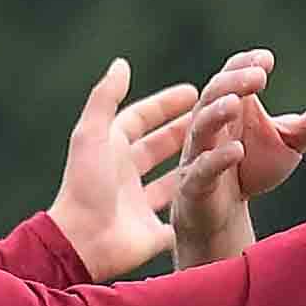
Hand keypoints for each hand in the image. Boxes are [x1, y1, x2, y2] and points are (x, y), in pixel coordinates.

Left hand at [44, 58, 202, 278]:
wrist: (83, 242)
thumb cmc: (86, 185)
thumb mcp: (93, 135)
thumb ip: (106, 98)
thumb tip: (122, 63)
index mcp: (111, 149)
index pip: (140, 118)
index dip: (164, 104)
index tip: (193, 92)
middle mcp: (125, 175)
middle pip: (158, 147)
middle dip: (182, 131)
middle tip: (214, 117)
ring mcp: (139, 204)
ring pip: (172, 180)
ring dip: (193, 165)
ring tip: (223, 151)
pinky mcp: (152, 232)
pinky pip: (177, 217)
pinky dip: (194, 207)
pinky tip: (219, 193)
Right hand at [171, 49, 305, 253]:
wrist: (223, 215)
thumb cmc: (251, 168)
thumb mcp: (288, 143)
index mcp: (230, 106)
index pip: (231, 75)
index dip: (245, 65)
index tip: (267, 60)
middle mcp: (209, 125)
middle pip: (213, 95)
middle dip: (233, 83)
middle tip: (258, 76)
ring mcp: (198, 154)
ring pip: (200, 128)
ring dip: (216, 113)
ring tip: (237, 103)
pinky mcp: (194, 186)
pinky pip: (200, 170)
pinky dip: (216, 160)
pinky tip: (236, 151)